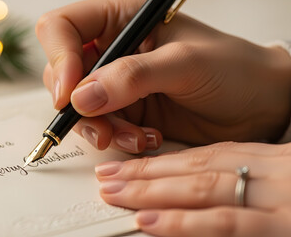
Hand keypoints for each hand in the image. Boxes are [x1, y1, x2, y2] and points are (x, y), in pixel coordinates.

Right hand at [36, 0, 290, 151]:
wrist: (258, 106)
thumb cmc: (233, 69)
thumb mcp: (185, 63)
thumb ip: (132, 76)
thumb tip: (81, 97)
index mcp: (123, 19)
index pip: (64, 27)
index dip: (59, 58)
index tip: (70, 92)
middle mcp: (113, 50)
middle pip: (63, 73)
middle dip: (78, 104)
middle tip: (102, 124)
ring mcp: (116, 84)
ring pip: (78, 107)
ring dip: (100, 127)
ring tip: (134, 136)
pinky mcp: (125, 112)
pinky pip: (101, 128)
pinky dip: (116, 138)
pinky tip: (145, 139)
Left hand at [95, 142, 290, 236]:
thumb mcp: (284, 172)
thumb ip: (246, 174)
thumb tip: (195, 181)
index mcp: (265, 157)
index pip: (202, 154)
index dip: (159, 160)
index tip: (126, 165)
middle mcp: (266, 172)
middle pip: (195, 166)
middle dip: (145, 173)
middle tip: (107, 178)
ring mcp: (276, 198)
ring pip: (201, 188)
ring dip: (153, 193)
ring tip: (117, 196)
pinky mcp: (282, 225)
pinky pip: (226, 222)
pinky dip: (185, 222)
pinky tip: (151, 223)